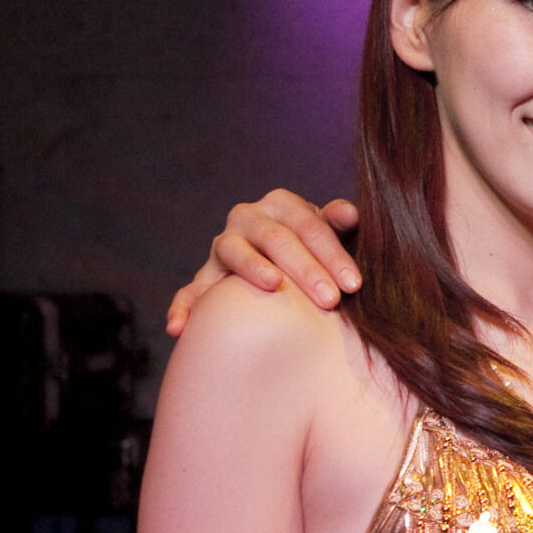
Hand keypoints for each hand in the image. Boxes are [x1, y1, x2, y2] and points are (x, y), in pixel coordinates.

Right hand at [164, 190, 360, 335]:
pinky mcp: (206, 274)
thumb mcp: (332, 235)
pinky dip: (183, 307)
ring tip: (273, 285)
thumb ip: (340, 224)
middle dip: (305, 269)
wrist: (286, 261)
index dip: (333, 254)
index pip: (309, 226)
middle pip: (277, 239)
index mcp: (282, 204)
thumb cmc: (318, 250)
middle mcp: (248, 217)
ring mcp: (224, 245)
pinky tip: (179, 328)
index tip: (354, 285)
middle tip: (330, 300)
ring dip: (252, 269)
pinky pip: (191, 289)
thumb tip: (350, 214)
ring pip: (233, 252)